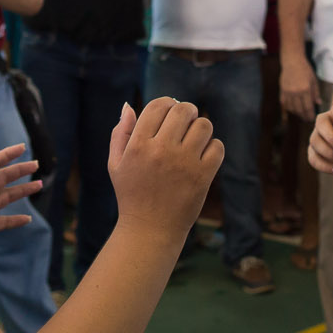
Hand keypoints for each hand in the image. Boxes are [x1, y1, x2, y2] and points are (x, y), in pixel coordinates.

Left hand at [0, 144, 41, 257]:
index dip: (9, 154)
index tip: (23, 147)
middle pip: (7, 178)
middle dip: (21, 170)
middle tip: (36, 164)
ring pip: (10, 196)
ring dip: (24, 190)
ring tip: (39, 185)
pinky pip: (8, 220)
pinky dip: (18, 219)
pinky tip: (28, 219)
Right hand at [107, 99, 224, 240]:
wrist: (150, 230)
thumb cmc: (132, 194)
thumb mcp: (116, 164)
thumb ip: (120, 133)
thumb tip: (128, 106)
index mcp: (138, 145)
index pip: (159, 106)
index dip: (168, 103)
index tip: (170, 112)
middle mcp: (160, 151)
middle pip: (183, 110)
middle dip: (187, 112)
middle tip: (186, 123)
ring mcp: (183, 163)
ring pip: (204, 125)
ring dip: (201, 129)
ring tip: (194, 141)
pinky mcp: (202, 176)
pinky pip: (217, 146)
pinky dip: (213, 148)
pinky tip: (202, 157)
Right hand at [279, 52, 318, 121]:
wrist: (292, 61)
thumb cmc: (305, 69)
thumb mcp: (314, 80)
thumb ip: (316, 93)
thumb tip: (318, 104)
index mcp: (305, 89)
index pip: (308, 107)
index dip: (310, 115)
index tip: (312, 119)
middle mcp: (295, 92)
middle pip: (299, 110)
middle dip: (304, 116)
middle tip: (307, 119)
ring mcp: (287, 92)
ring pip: (291, 108)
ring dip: (296, 113)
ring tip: (301, 115)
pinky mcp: (282, 91)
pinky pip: (284, 104)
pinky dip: (288, 109)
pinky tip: (292, 111)